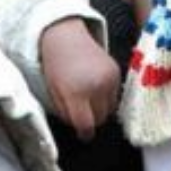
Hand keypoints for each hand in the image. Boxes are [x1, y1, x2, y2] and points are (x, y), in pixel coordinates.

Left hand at [39, 18, 120, 140]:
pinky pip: (116, 95)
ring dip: (101, 109)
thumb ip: (66, 113)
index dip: (84, 133)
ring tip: (87, 98)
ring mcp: (109, 78)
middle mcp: (95, 86)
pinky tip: (94, 87)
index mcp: (76, 92)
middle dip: (92, 120)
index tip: (83, 134)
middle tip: (82, 111)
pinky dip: (107, 96)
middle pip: (101, 119)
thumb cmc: (55, 64)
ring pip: (110, 109)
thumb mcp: (53, 92)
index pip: (86, 125)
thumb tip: (81, 130)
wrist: (65, 36)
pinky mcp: (117, 71)